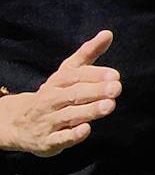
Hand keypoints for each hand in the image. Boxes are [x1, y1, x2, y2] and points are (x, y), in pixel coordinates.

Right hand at [0, 30, 120, 156]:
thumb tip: (108, 33)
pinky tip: (86, 129)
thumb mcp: (67, 73)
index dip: (95, 75)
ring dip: (89, 111)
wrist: (18, 124)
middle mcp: (51, 100)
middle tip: (116, 88)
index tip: (115, 75)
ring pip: (69, 115)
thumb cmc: (53, 95)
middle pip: (73, 94)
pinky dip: (72, 135)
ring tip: (109, 105)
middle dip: (95, 91)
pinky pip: (60, 138)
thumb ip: (88, 54)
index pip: (76, 76)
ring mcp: (49, 121)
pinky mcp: (49, 141)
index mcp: (57, 82)